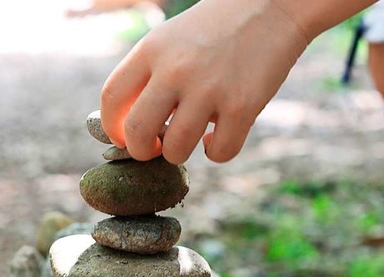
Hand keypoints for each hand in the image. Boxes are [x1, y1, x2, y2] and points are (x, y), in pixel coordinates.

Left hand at [100, 0, 308, 163]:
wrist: (271, 5)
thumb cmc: (214, 30)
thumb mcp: (170, 40)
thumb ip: (147, 76)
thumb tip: (131, 128)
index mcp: (151, 50)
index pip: (112, 98)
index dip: (112, 128)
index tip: (125, 138)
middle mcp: (176, 69)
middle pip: (137, 131)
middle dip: (142, 151)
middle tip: (156, 148)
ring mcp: (209, 89)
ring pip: (177, 150)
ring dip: (179, 154)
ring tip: (190, 139)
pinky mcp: (243, 106)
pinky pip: (220, 152)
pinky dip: (217, 152)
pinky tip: (219, 136)